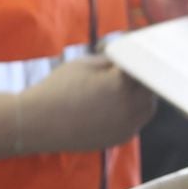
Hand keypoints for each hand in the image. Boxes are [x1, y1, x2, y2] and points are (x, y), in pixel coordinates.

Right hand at [17, 55, 154, 154]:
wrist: (37, 123)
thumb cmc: (57, 89)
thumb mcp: (85, 64)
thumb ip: (112, 61)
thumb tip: (127, 61)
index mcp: (121, 84)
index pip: (142, 64)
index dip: (135, 55)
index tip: (128, 50)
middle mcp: (130, 108)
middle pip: (150, 87)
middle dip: (140, 76)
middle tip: (125, 68)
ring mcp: (127, 126)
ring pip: (147, 107)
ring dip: (139, 95)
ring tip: (118, 87)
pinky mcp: (120, 139)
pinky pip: (135, 121)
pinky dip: (130, 112)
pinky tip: (110, 106)